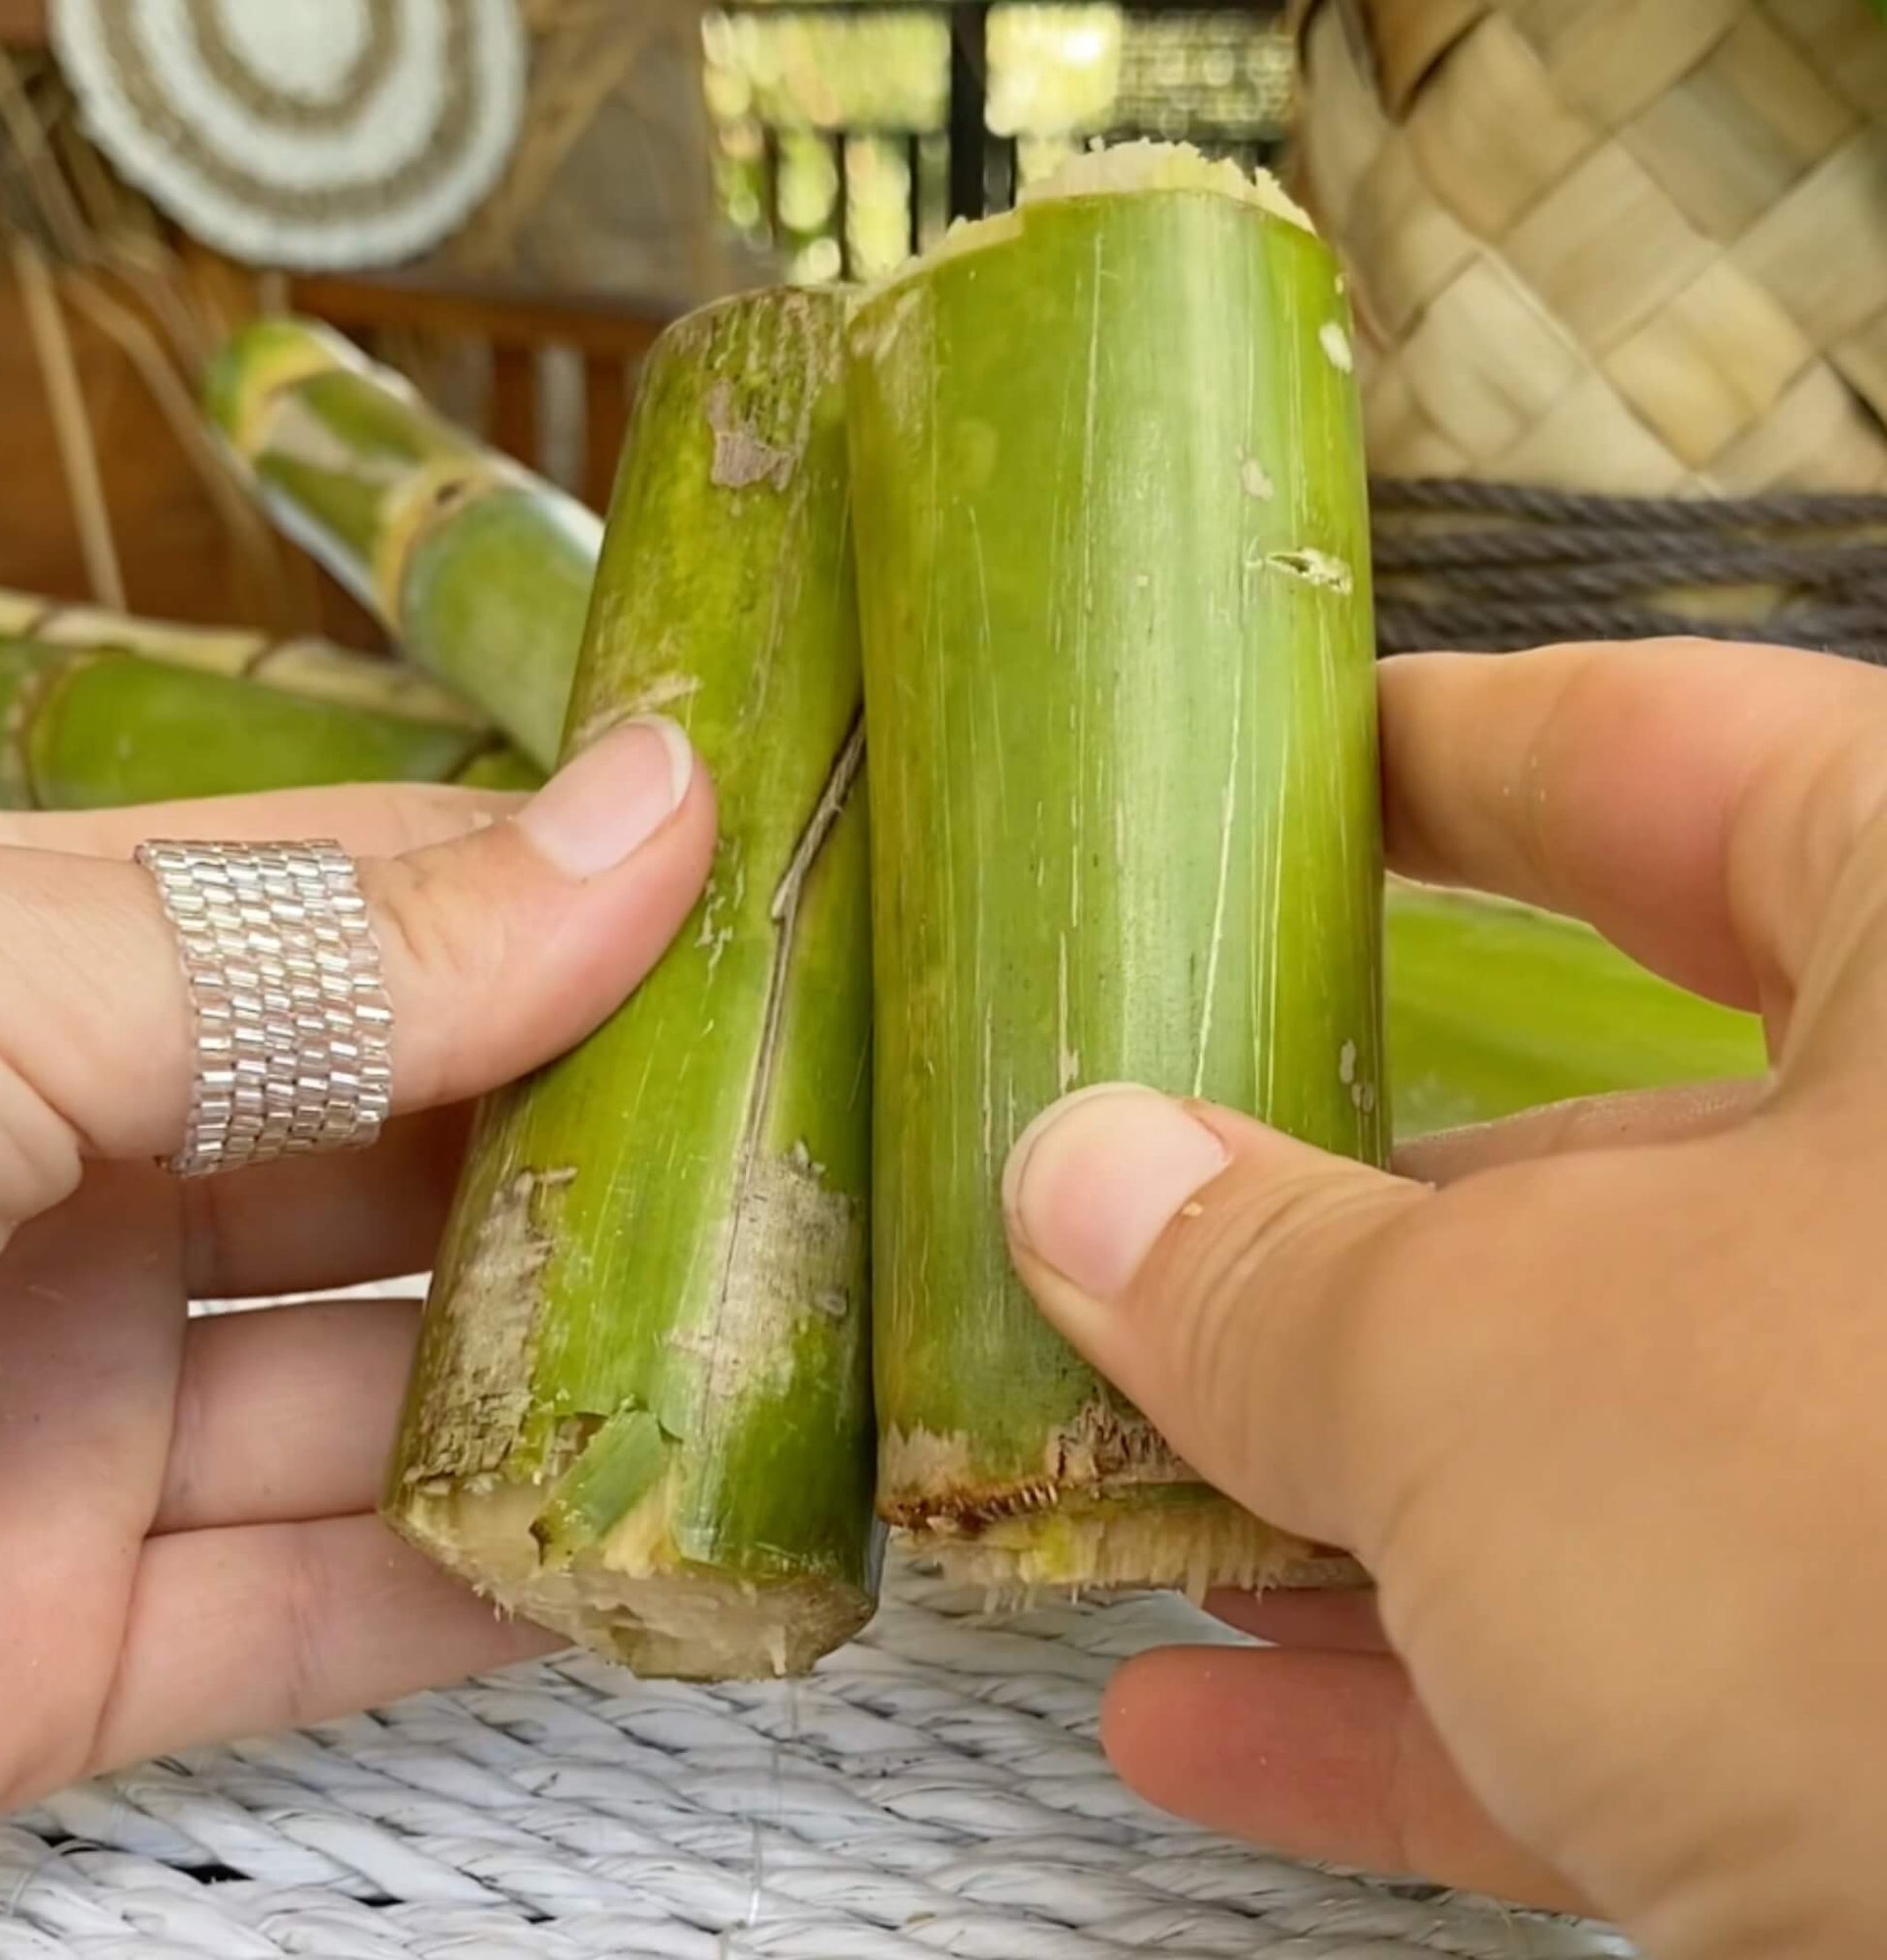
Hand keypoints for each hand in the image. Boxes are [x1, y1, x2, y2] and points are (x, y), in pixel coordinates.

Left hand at [0, 717, 714, 1839]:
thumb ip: (336, 939)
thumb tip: (654, 807)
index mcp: (18, 974)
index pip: (363, 900)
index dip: (571, 882)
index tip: (781, 879)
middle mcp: (51, 1184)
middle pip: (402, 1152)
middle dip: (613, 1135)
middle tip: (840, 1114)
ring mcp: (52, 1426)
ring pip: (384, 1391)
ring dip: (581, 1372)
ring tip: (800, 1328)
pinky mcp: (35, 1657)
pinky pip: (312, 1619)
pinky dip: (487, 1593)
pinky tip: (660, 1538)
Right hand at [1002, 638, 1886, 1959]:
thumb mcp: (1510, 1370)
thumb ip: (1273, 1276)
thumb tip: (1085, 1185)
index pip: (1674, 763)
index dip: (1449, 762)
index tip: (1288, 786)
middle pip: (1594, 1169)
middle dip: (1326, 1238)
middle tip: (1129, 1238)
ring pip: (1599, 1447)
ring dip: (1335, 1497)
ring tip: (1124, 1503)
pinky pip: (1646, 1679)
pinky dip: (1428, 1706)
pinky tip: (1220, 1728)